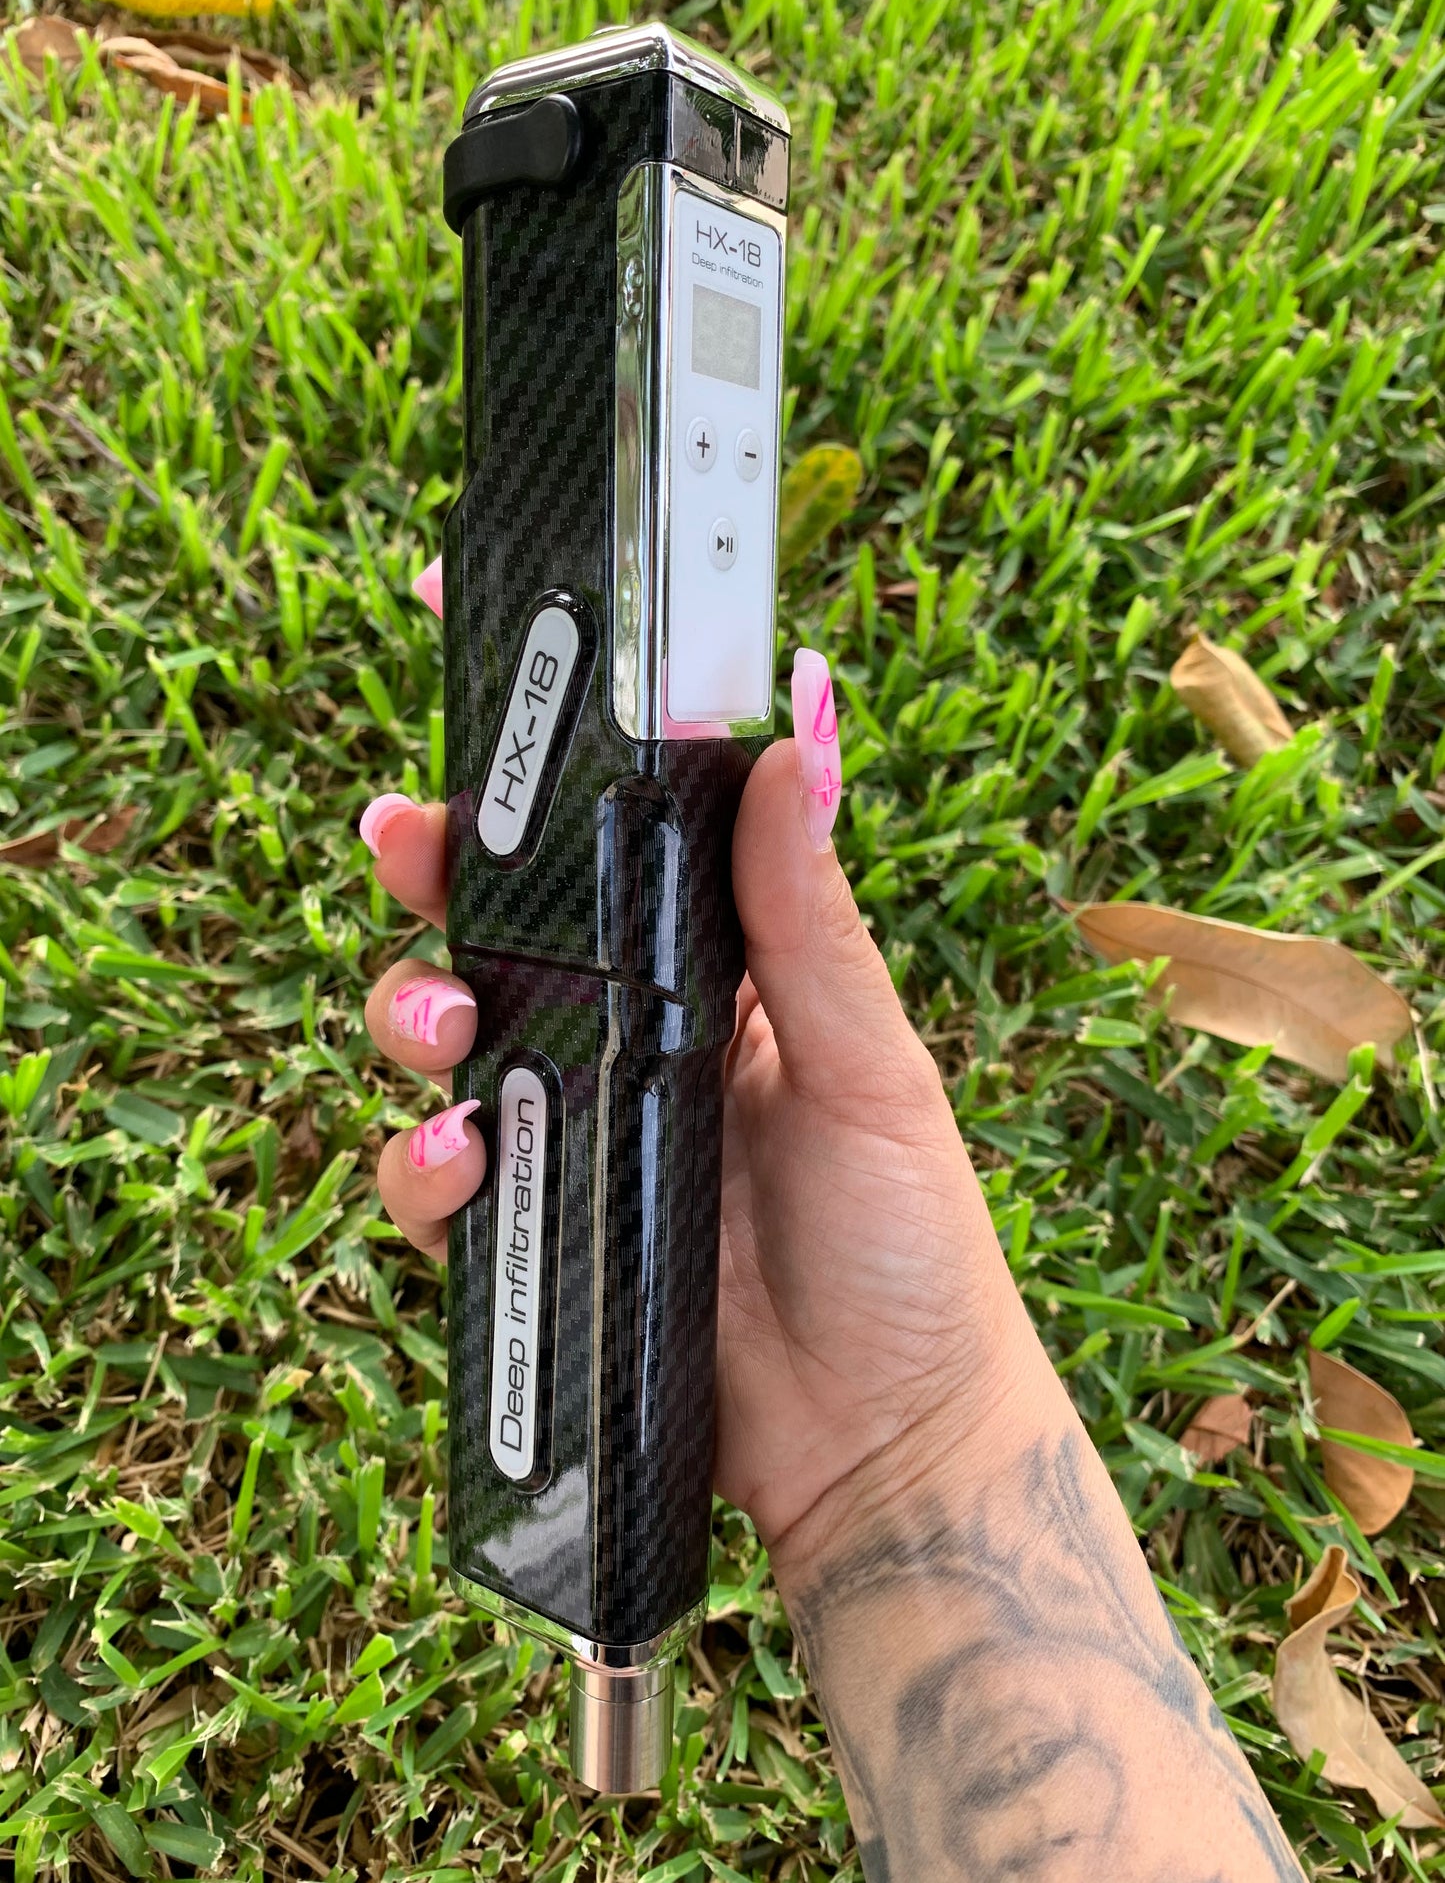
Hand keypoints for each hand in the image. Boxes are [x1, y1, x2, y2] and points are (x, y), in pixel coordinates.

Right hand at [361, 582, 1041, 1553]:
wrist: (887, 1435)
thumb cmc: (908, 1245)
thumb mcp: (873, 1067)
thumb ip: (814, 923)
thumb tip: (793, 741)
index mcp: (717, 967)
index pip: (619, 828)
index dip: (544, 736)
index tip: (469, 620)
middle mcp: (632, 1030)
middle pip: (499, 916)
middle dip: (435, 862)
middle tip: (404, 838)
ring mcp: (574, 1124)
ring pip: (444, 1029)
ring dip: (408, 1001)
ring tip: (438, 1015)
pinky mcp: (534, 1227)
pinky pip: (438, 1174)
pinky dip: (421, 1158)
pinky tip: (457, 1154)